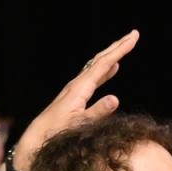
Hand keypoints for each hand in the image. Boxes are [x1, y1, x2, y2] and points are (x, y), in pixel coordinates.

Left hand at [11, 30, 138, 170]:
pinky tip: (113, 69)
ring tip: (124, 46)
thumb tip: (115, 98)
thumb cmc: (57, 133)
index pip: (103, 64)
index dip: (120, 50)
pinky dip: (105, 70)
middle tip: (133, 34)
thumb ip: (97, 112)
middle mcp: (77, 84)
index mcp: (80, 88)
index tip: (133, 37)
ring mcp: (75, 88)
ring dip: (112, 55)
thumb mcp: (79, 125)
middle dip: (117, 47)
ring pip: (97, 66)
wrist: (38, 136)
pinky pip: (94, 76)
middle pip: (100, 60)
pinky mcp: (75, 94)